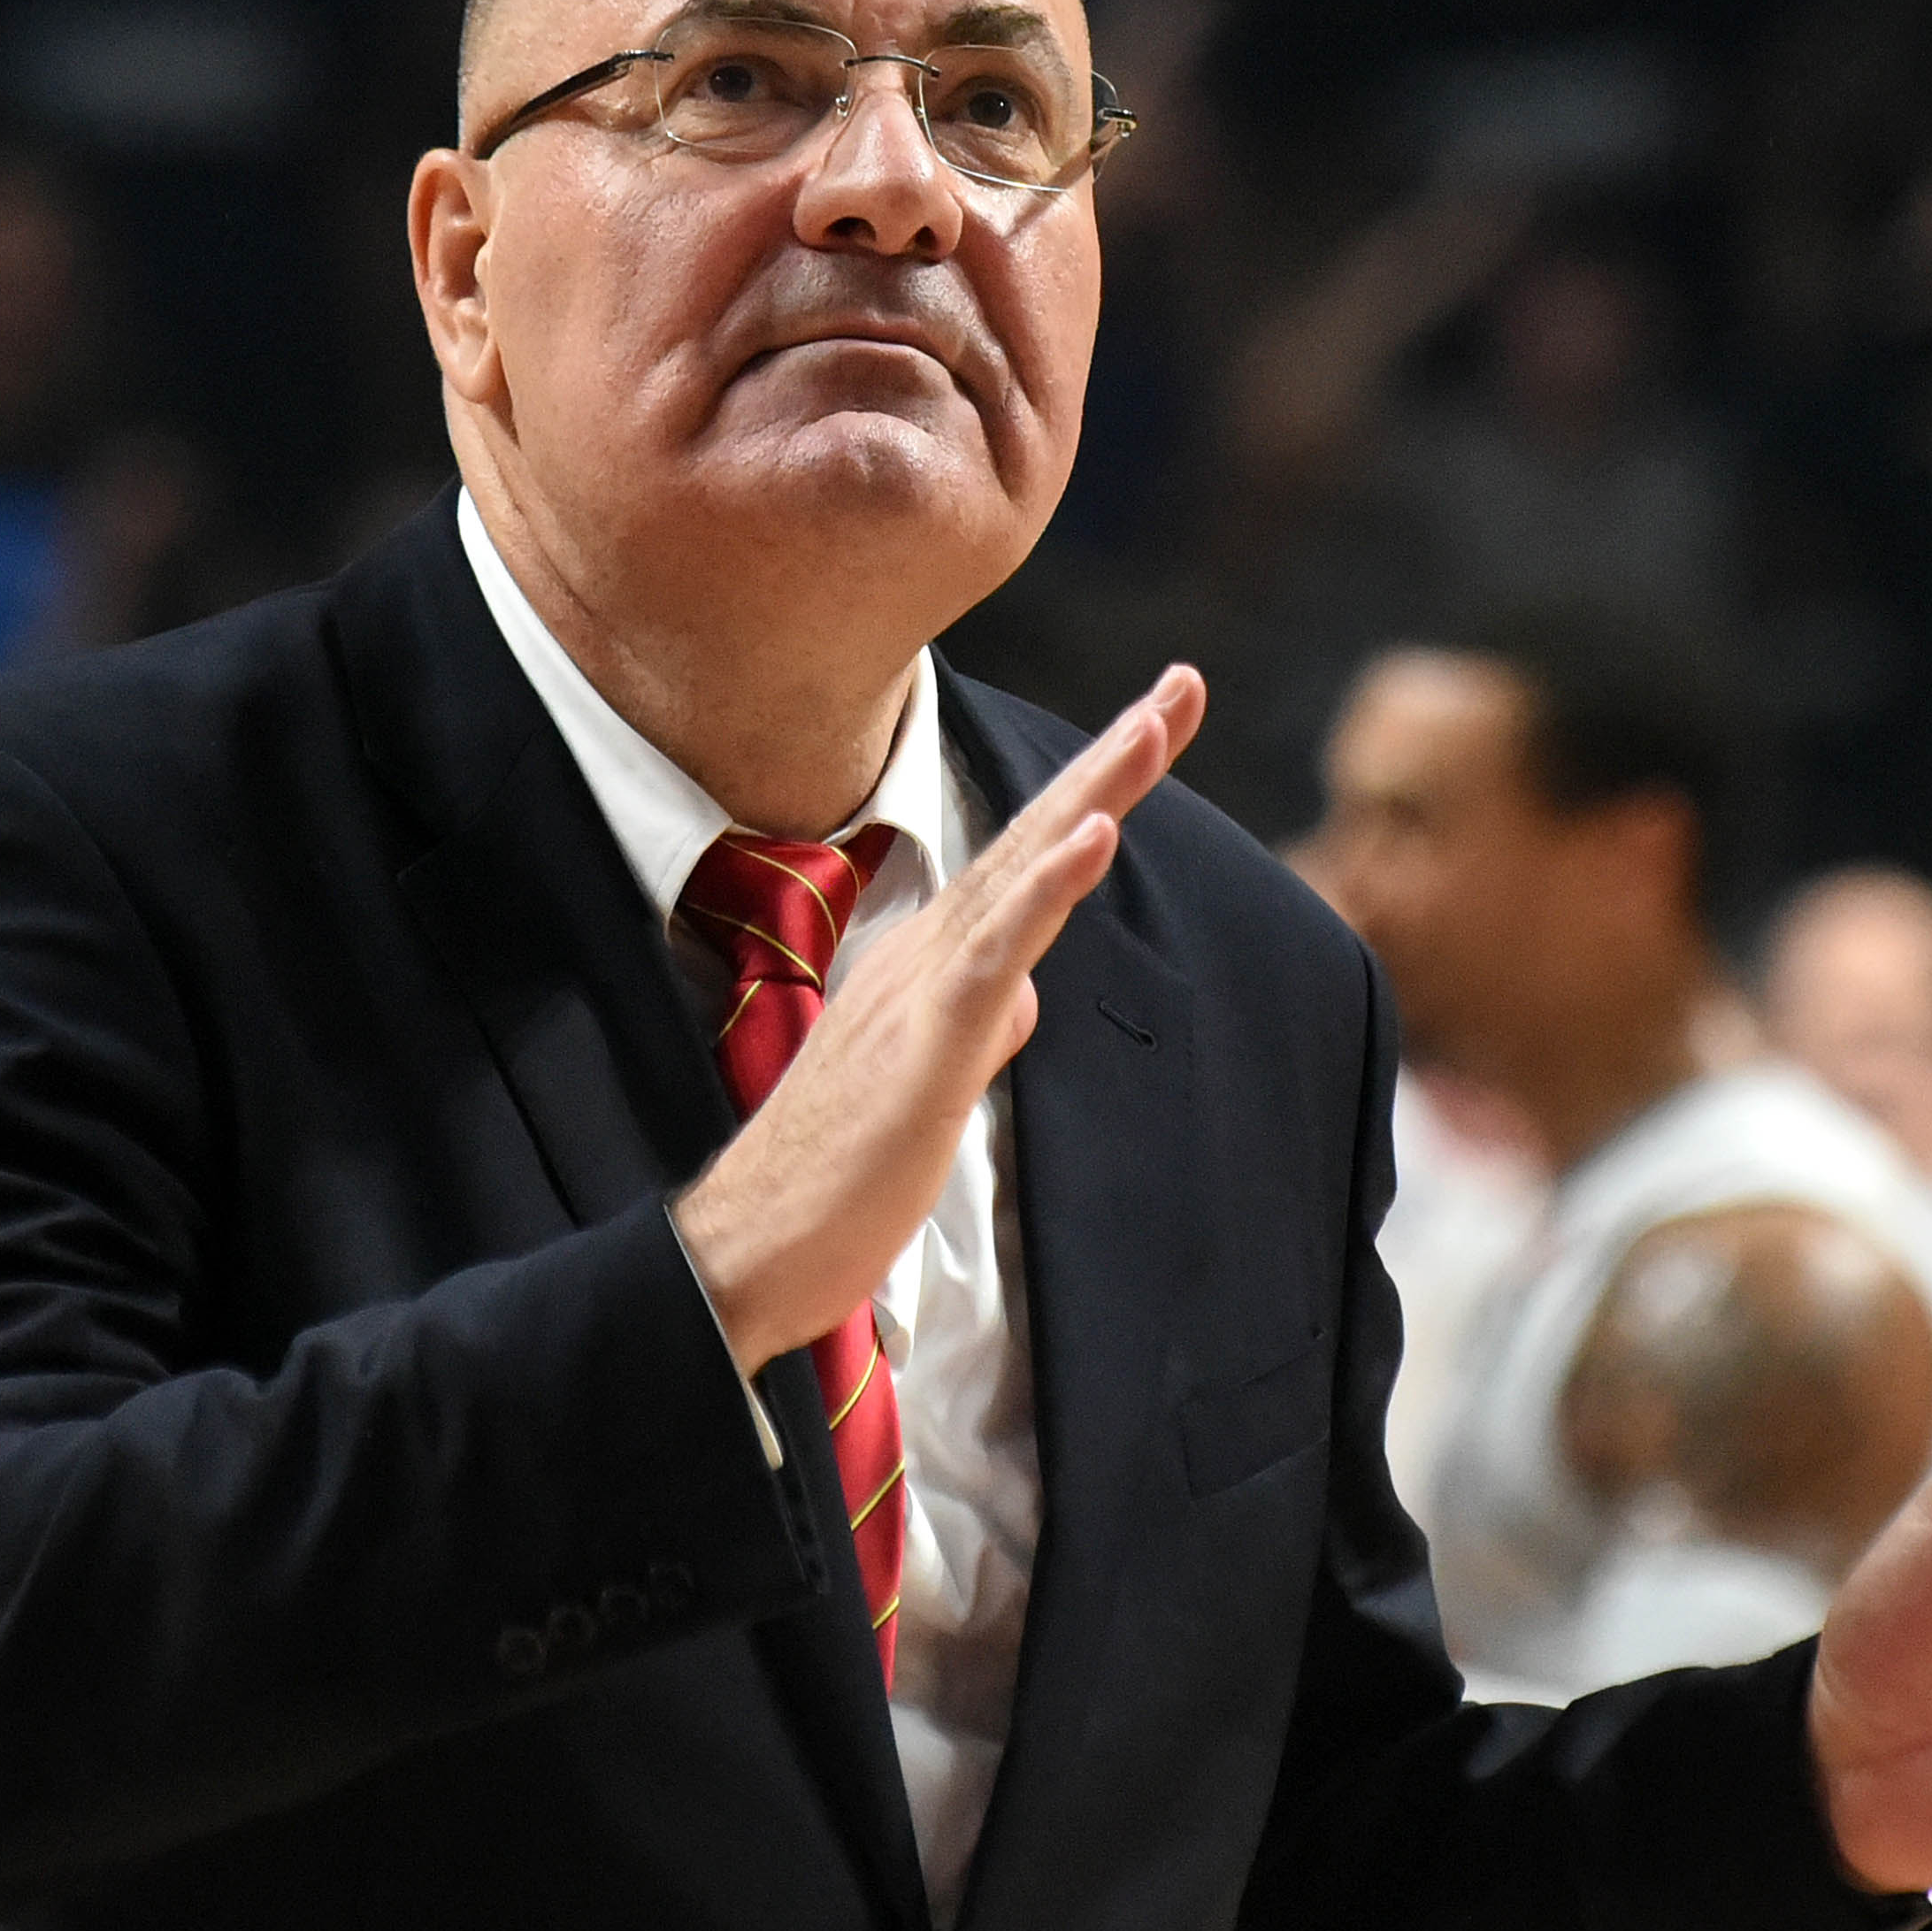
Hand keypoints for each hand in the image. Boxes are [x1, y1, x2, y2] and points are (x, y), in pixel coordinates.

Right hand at [671, 666, 1205, 1367]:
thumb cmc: (836, 1179)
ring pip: (1019, 873)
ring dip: (1092, 793)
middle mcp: (923, 956)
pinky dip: (1046, 889)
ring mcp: (920, 994)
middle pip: (1033, 839)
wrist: (748, 1247)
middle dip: (1113, 758)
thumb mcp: (933, 1089)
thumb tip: (1024, 995)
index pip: (1027, 865)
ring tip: (1155, 722)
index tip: (1157, 726)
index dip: (1093, 795)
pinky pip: (993, 955)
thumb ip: (980, 1029)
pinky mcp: (923, 1048)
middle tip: (1183, 682)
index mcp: (929, 965)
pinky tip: (1093, 837)